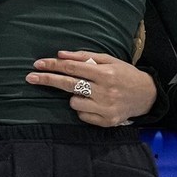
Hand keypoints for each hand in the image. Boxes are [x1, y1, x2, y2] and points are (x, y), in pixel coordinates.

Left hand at [25, 50, 155, 126]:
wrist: (146, 95)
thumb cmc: (124, 73)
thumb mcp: (108, 60)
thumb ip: (84, 57)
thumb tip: (60, 54)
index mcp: (105, 73)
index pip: (72, 68)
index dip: (53, 65)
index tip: (37, 64)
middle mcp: (105, 91)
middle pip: (68, 84)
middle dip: (47, 80)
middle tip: (30, 77)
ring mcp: (105, 108)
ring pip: (73, 102)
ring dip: (74, 96)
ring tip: (88, 92)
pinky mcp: (106, 122)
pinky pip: (82, 115)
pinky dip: (82, 108)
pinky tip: (93, 103)